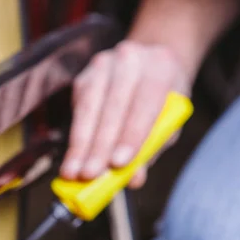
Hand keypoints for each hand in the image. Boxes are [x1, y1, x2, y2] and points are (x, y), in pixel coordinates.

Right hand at [60, 40, 191, 187]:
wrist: (149, 61)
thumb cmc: (162, 98)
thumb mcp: (168, 120)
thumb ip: (152, 148)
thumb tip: (133, 179)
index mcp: (160, 67)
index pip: (145, 102)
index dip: (131, 135)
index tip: (117, 164)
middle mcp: (129, 60)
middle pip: (113, 107)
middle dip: (99, 146)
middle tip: (89, 175)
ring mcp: (102, 65)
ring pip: (88, 108)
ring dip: (80, 145)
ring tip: (72, 173)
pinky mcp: (83, 77)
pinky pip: (77, 110)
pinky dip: (75, 137)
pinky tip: (71, 158)